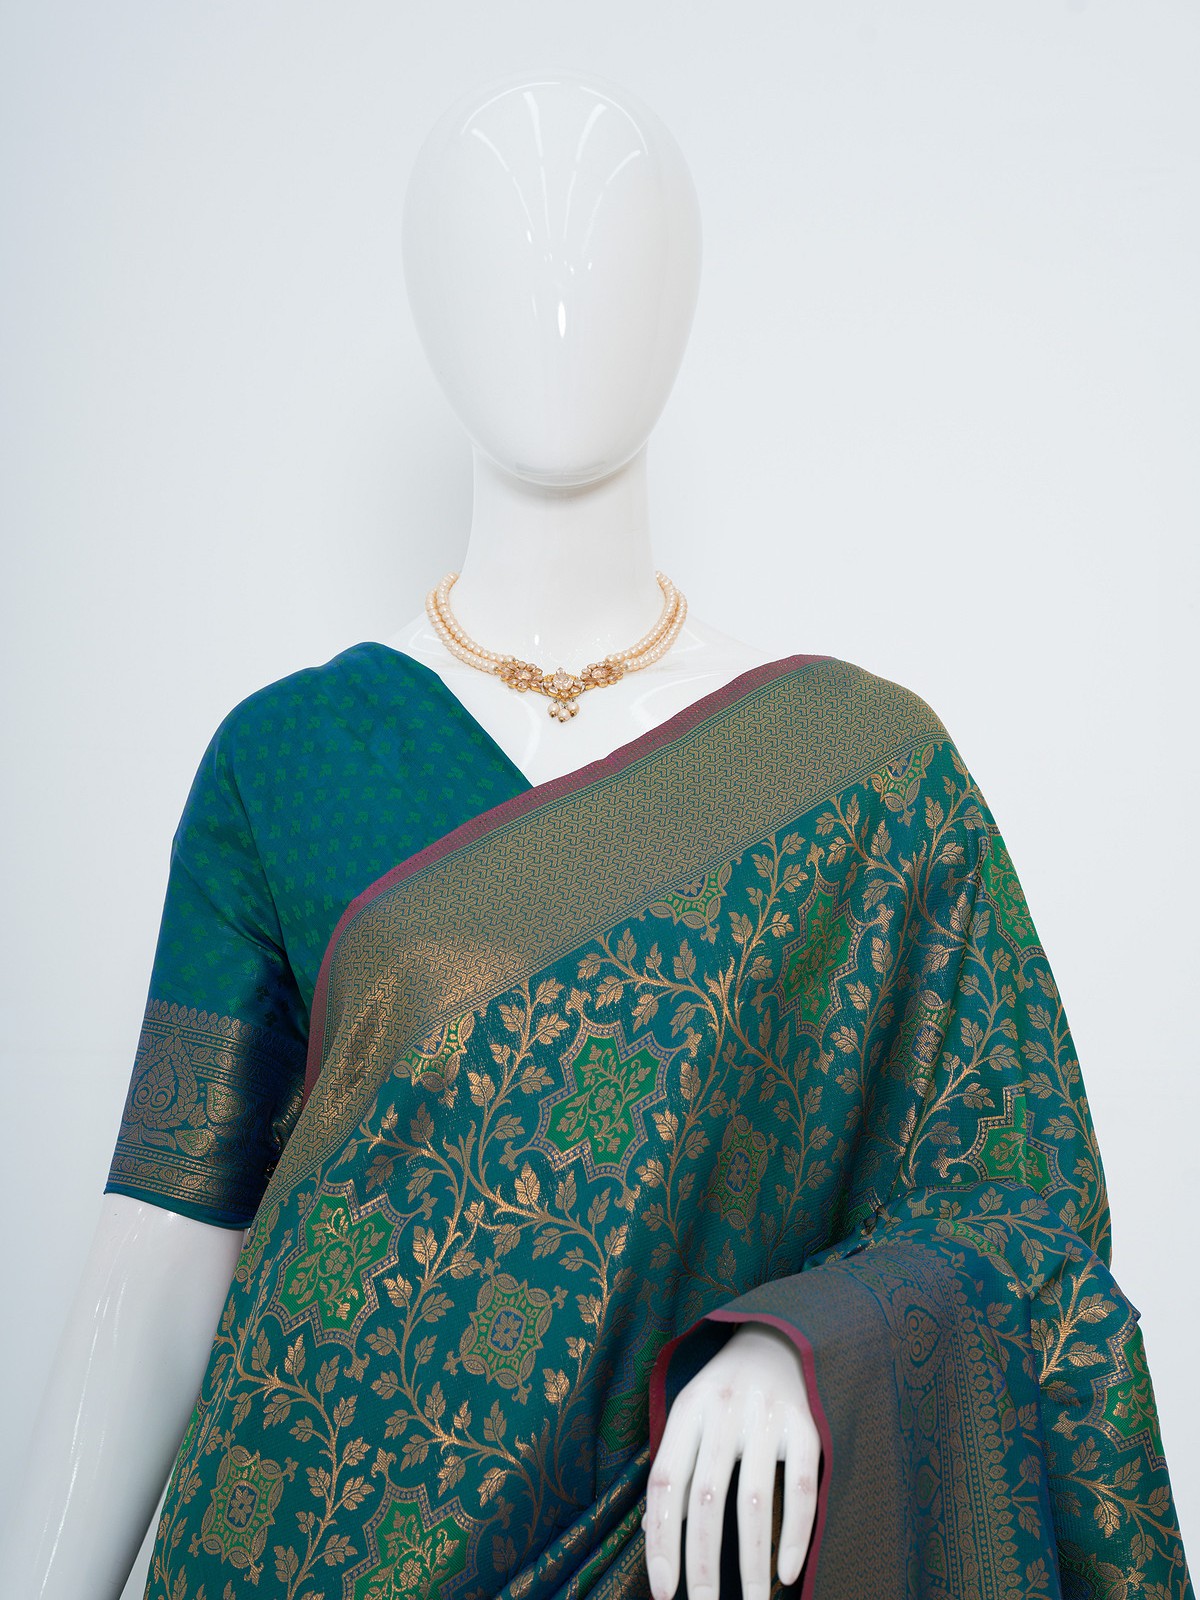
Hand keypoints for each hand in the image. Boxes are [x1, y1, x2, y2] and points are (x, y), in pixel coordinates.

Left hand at [643, 1320, 820, 1599]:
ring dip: (750, 1562)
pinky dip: (795, 1534)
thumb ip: (676, 1465)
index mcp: (687, 1408)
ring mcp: (768, 1416)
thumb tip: (654, 1539)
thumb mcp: (691, 1411)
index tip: (663, 1591)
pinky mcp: (807, 1424)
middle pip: (706, 1498)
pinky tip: (789, 1573)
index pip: (666, 1482)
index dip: (661, 1540)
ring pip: (754, 1501)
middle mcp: (723, 1410)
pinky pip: (802, 1489)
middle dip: (703, 1564)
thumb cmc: (726, 1388)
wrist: (782, 1331)